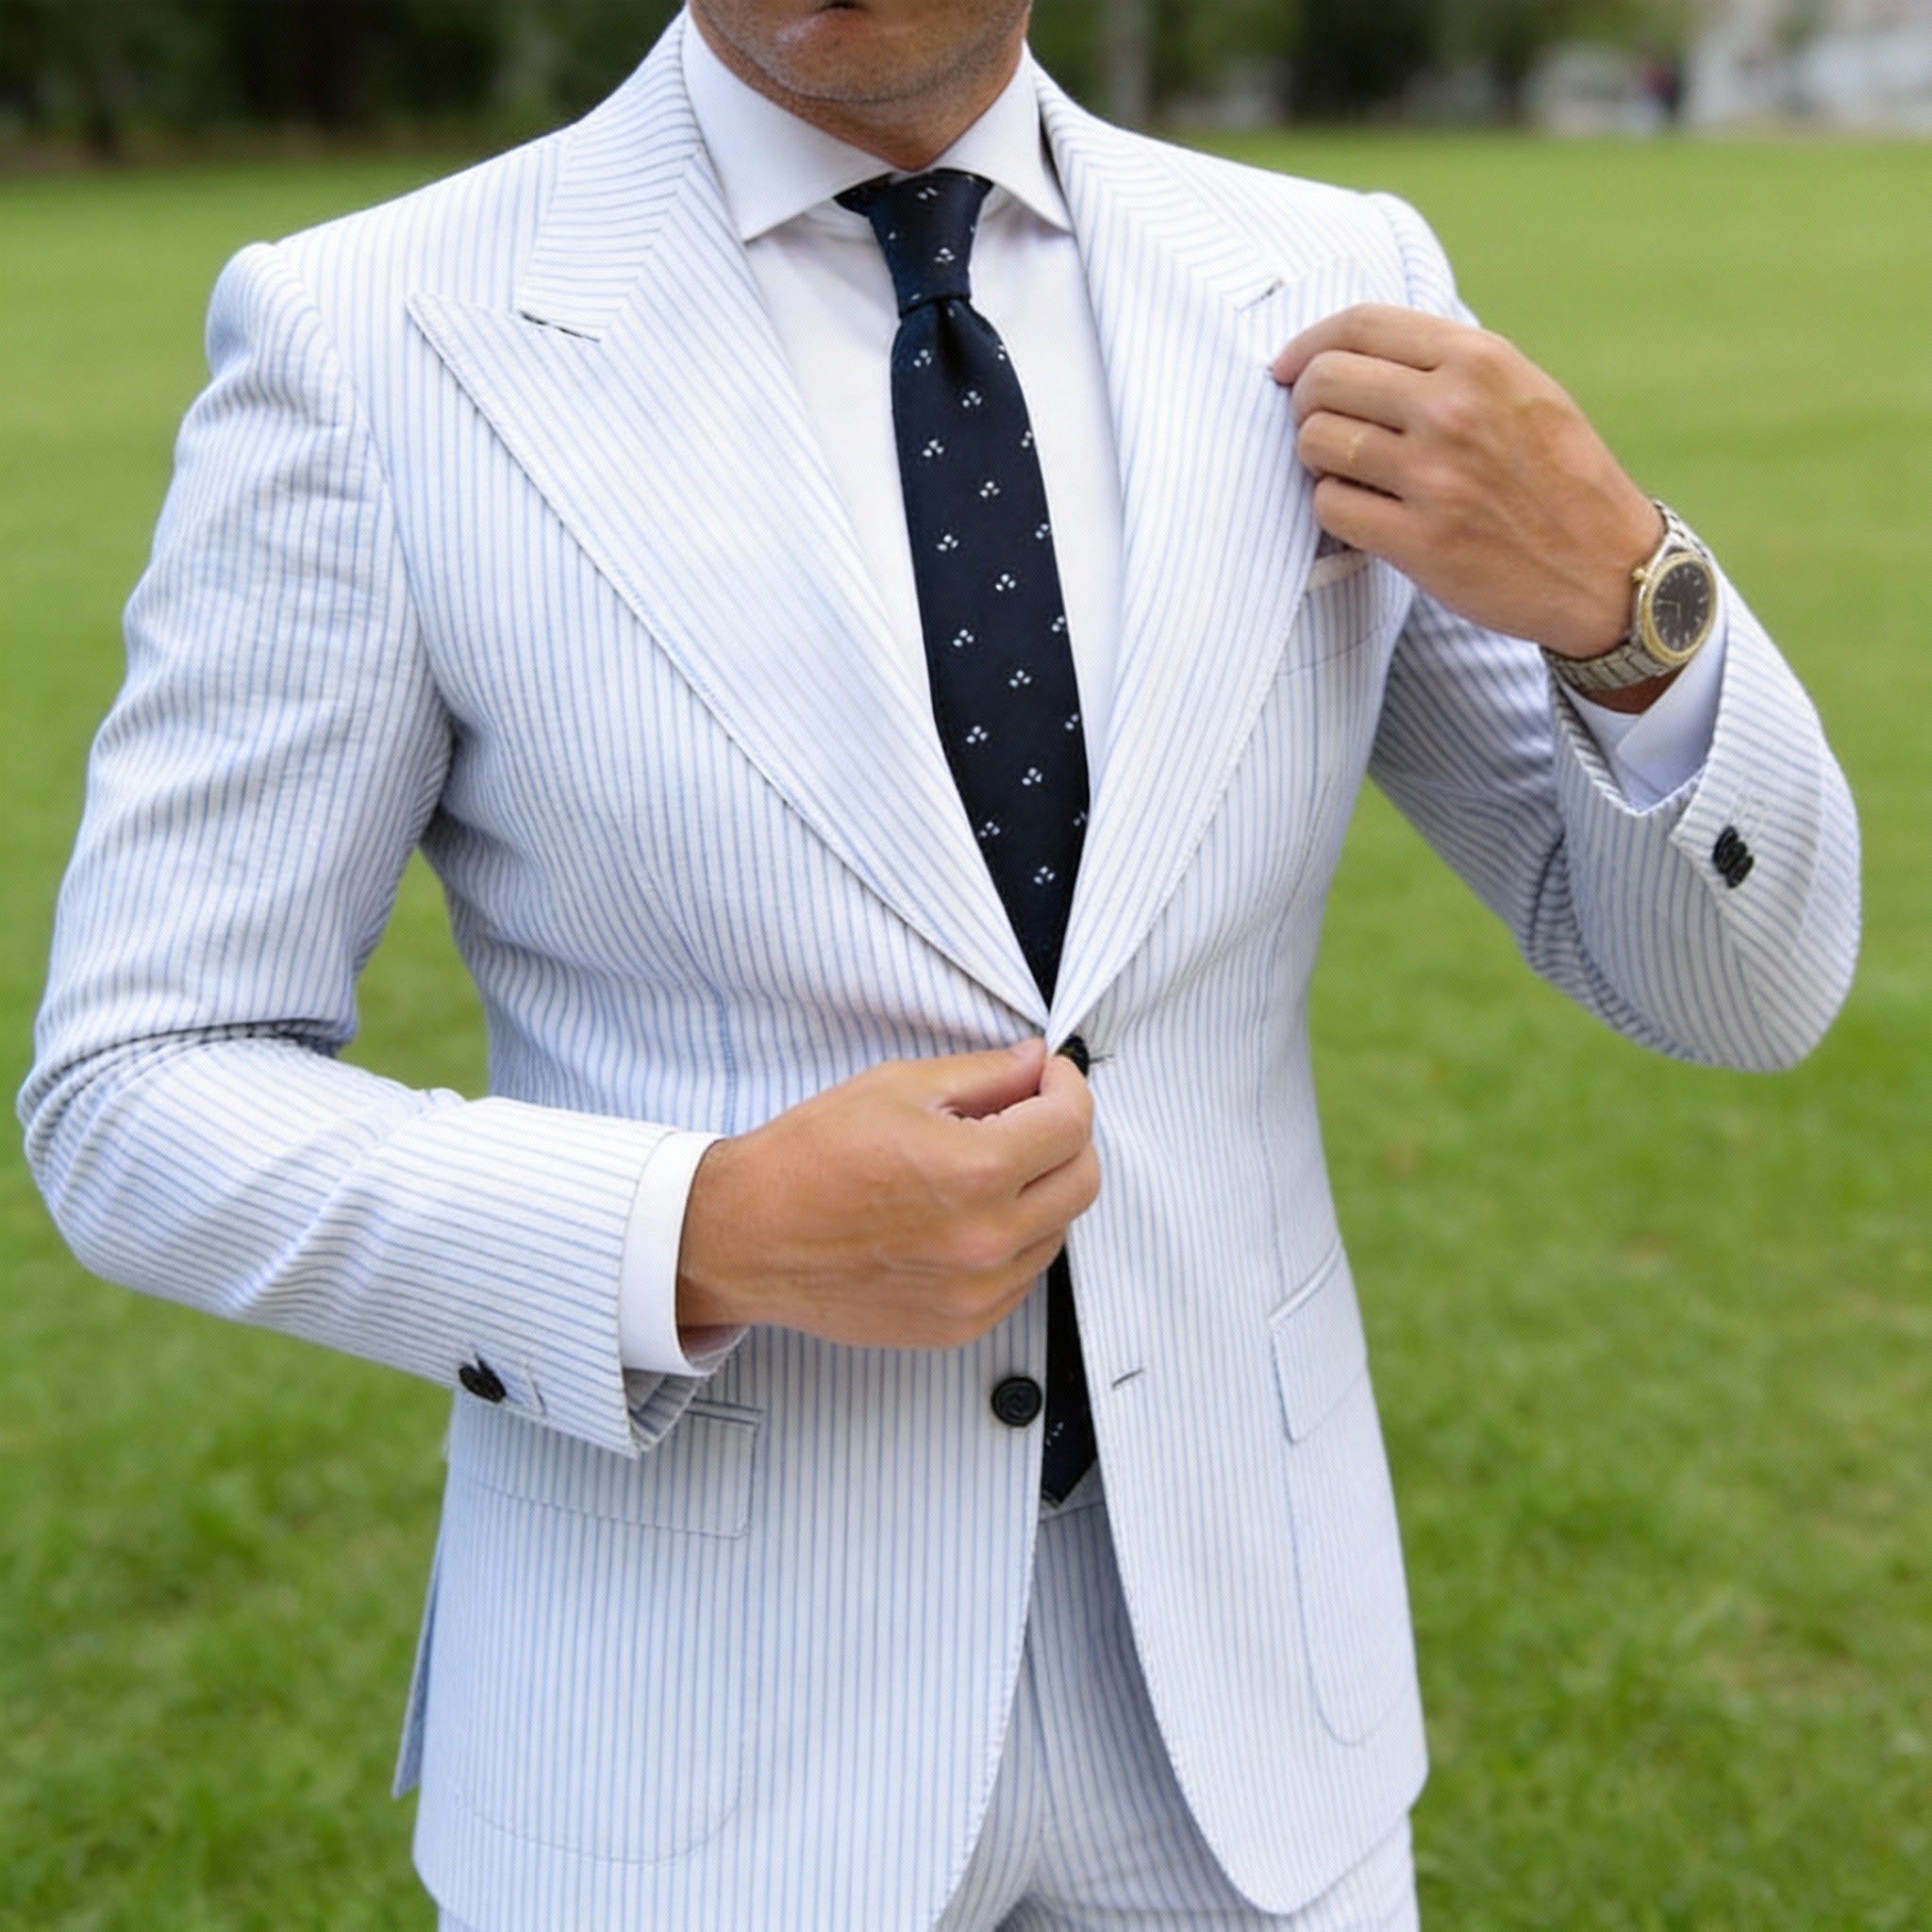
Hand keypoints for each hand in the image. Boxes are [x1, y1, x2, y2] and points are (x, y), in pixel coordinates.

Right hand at [675, 1040, 1098, 1350]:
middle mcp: (986, 1239)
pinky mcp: (961, 1324)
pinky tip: (965, 1214)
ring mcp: (977, 1291)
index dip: (1066, 1084)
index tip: (1047, 1074)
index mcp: (975, 1170)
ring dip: (1041, 1190)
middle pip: (1083, 1181)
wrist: (746, 1238)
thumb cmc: (808, 1158)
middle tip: (1030, 1113)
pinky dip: (1014, 1239)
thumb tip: (1034, 1063)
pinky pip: (1022, 1276)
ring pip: (1057, 1231)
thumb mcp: (896, 1088)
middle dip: (1068, 1135)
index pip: (1073, 1122)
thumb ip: (983, 1075)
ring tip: (984, 1167)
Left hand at [1273, 306, 1665, 667]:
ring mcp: (1436, 477)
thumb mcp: (1521, 389)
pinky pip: (1330, 507)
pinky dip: (1333, 509)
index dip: (1309, 343)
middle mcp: (1454, 410)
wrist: (1606, 568)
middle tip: (1319, 428)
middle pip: (1325, 381)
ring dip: (1315, 459)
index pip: (1362, 324)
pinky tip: (1363, 513)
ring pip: (1317, 442)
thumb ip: (1447, 363)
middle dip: (1305, 403)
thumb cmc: (1555, 475)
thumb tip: (1350, 348)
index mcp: (1480, 360)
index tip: (1288, 367)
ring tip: (1345, 472)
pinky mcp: (1421, 541)